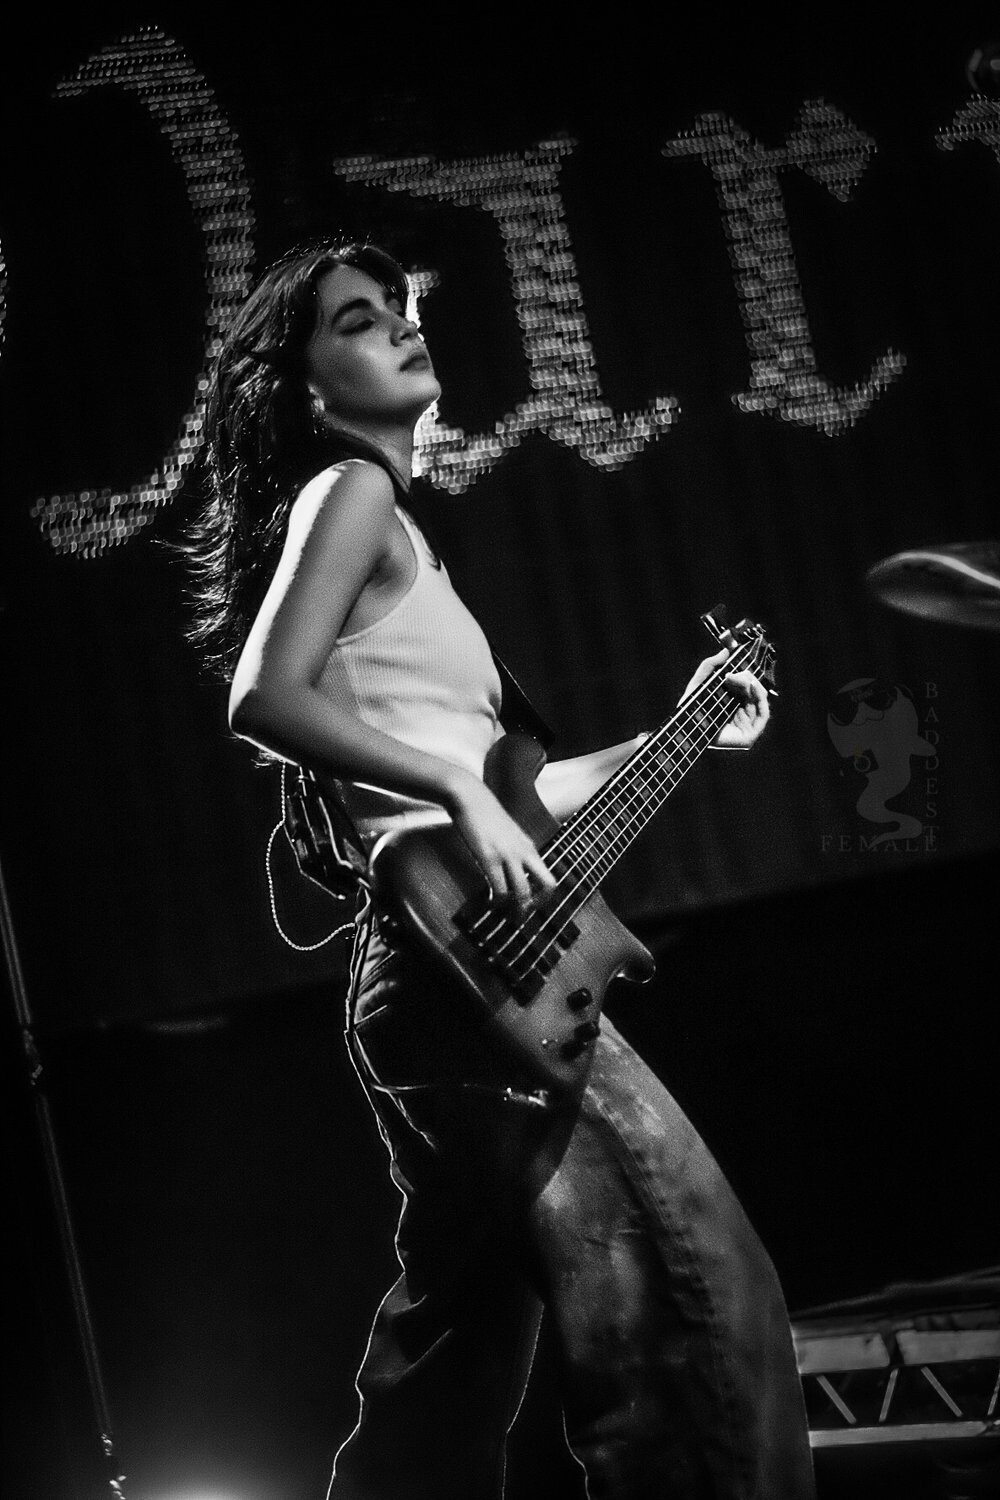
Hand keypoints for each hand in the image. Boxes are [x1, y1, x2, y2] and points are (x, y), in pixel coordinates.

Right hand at [446, 774, 557, 906]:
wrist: (470, 797)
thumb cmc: (484, 814)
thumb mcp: (507, 832)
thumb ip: (513, 849)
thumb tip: (510, 869)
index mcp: (529, 846)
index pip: (548, 878)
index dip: (543, 896)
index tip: (530, 904)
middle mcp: (524, 852)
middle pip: (547, 885)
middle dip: (537, 905)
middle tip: (522, 915)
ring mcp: (509, 855)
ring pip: (523, 892)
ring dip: (515, 909)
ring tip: (505, 915)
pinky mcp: (490, 858)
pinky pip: (499, 889)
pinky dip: (496, 901)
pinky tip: (489, 903)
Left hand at [680, 649, 771, 749]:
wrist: (686, 728)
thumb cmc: (689, 709)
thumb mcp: (698, 683)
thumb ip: (709, 665)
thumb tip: (725, 651)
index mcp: (732, 703)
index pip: (747, 686)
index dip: (744, 674)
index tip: (732, 667)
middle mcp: (741, 713)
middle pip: (755, 690)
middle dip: (745, 678)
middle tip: (730, 675)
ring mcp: (747, 724)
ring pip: (760, 698)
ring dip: (751, 684)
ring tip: (737, 678)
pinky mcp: (750, 734)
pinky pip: (764, 713)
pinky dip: (760, 697)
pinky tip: (751, 686)